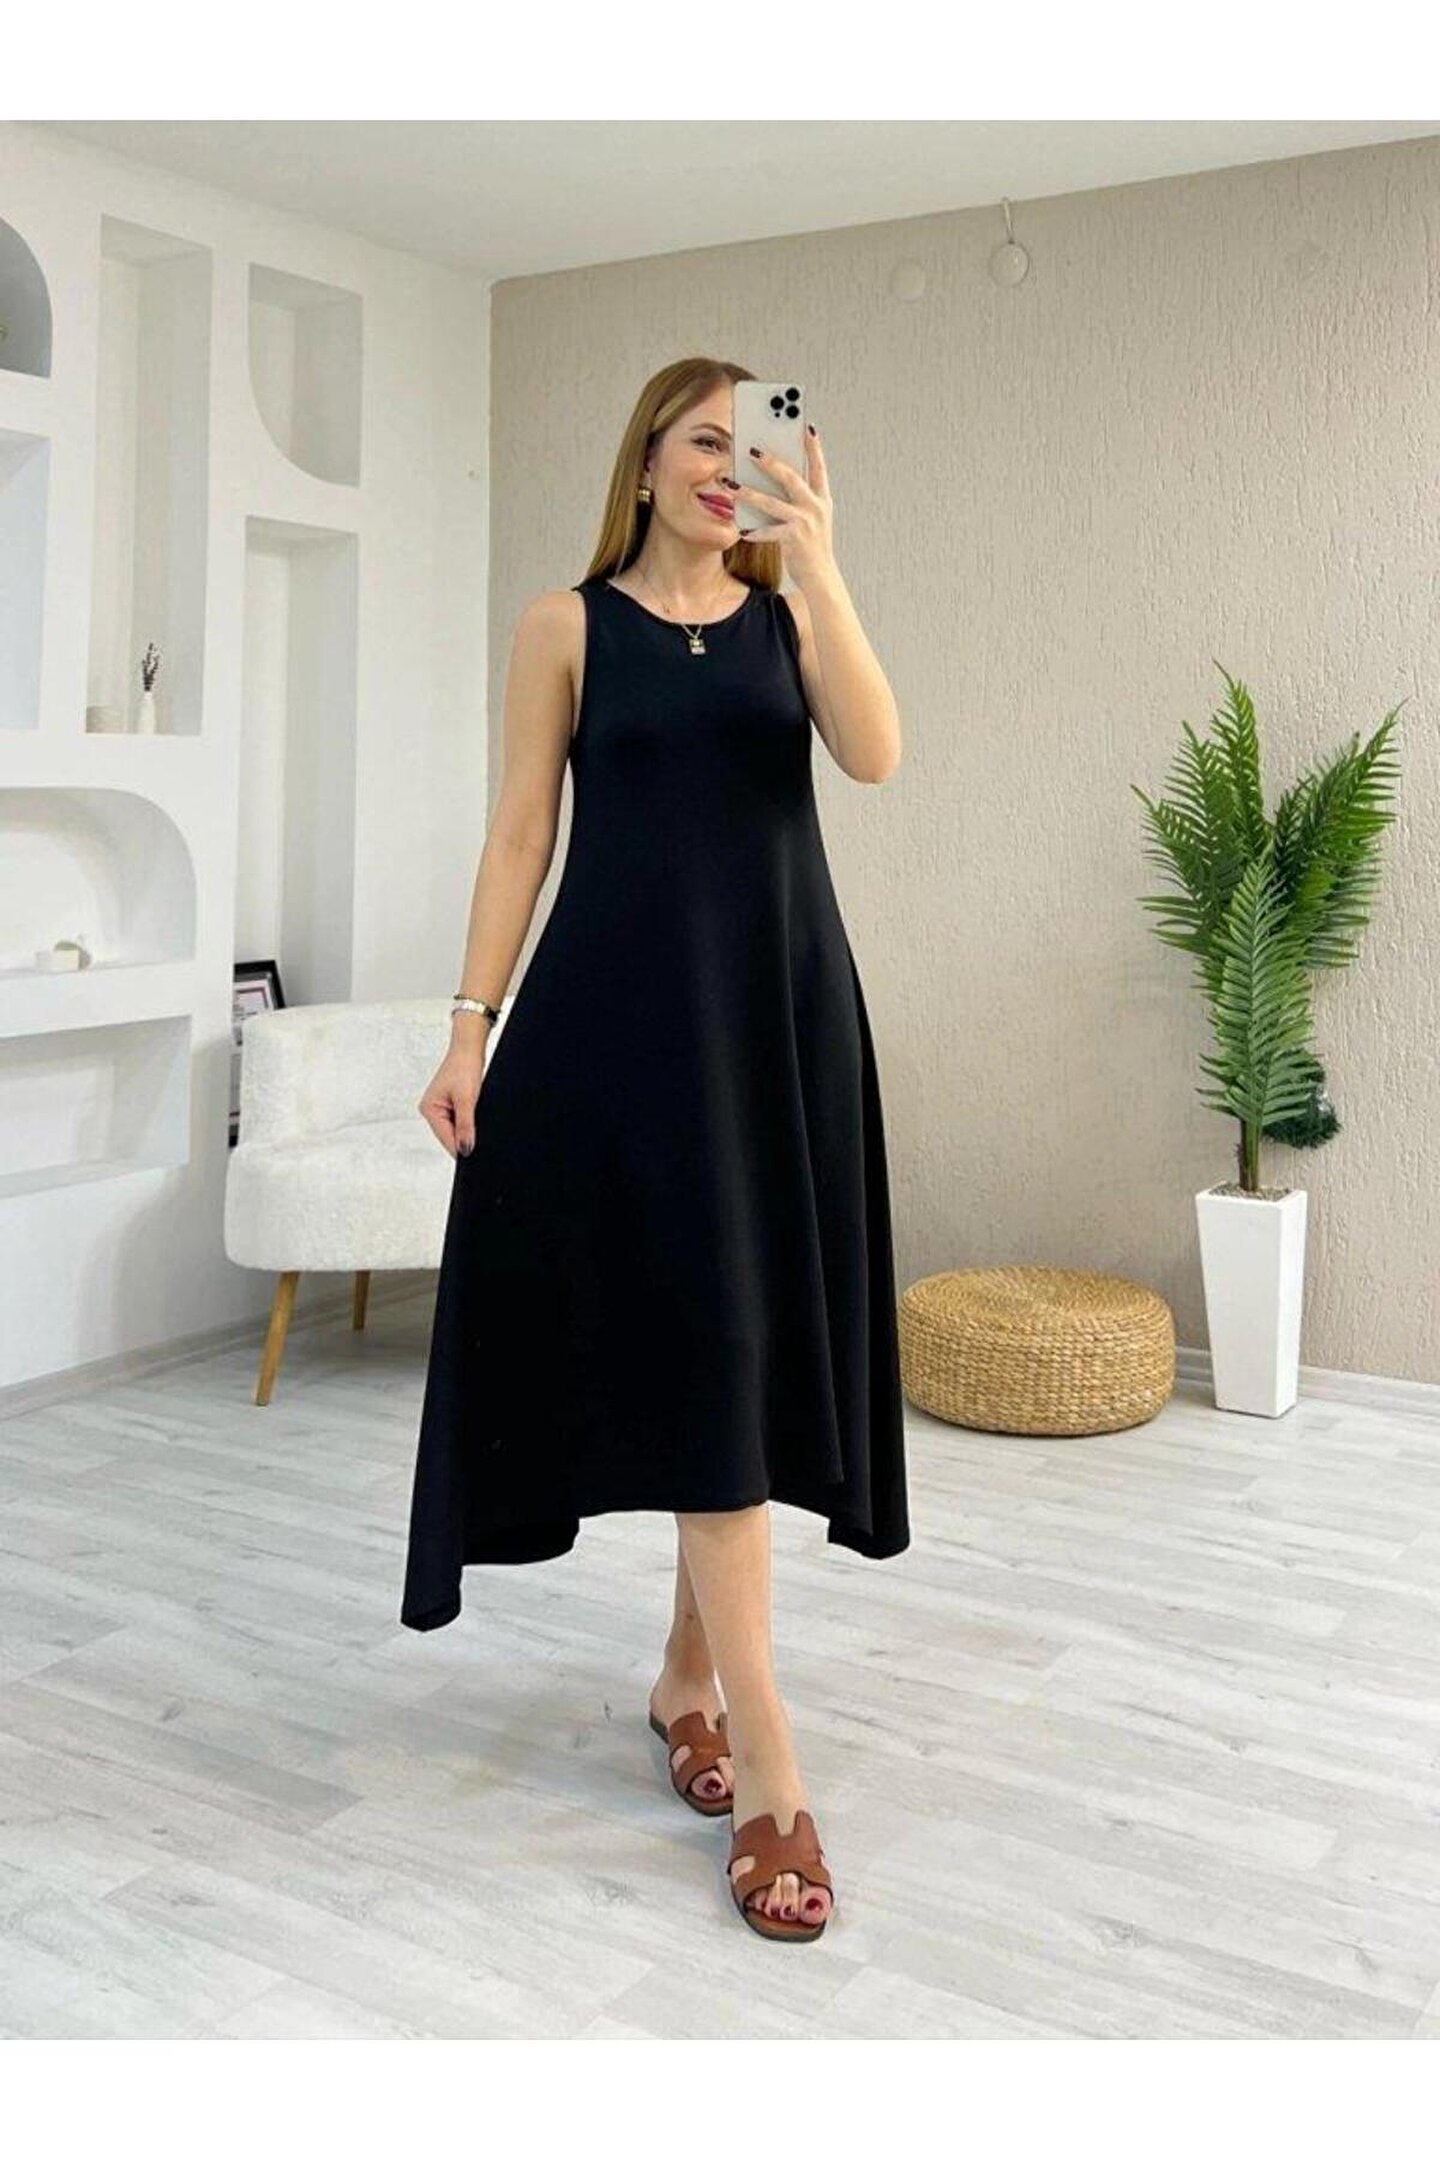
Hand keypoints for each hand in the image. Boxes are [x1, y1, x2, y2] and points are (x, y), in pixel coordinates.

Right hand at [418, 1044, 486, 1158]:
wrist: (470, 1048)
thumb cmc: (464, 1067)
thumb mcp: (467, 1100)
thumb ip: (465, 1127)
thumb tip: (465, 1149)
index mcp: (429, 1109)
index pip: (446, 1139)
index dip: (461, 1148)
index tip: (476, 1156)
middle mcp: (432, 1110)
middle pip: (450, 1136)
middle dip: (465, 1136)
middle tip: (479, 1128)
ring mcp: (441, 1108)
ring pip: (456, 1129)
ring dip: (467, 1127)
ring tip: (475, 1113)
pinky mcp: (451, 1104)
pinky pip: (460, 1121)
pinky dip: (469, 1120)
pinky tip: (475, 1112)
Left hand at [728, 425, 835, 590]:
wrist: (821, 578)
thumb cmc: (811, 546)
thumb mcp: (810, 519)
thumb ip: (796, 499)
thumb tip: (771, 478)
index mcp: (822, 499)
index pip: (818, 467)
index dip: (813, 447)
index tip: (806, 426)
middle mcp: (816, 507)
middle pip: (791, 477)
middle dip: (771, 462)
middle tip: (751, 449)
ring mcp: (806, 522)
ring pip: (772, 502)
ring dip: (748, 492)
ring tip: (729, 483)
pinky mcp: (794, 539)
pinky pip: (768, 531)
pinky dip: (753, 531)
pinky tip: (740, 529)